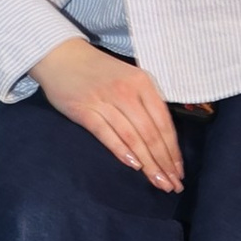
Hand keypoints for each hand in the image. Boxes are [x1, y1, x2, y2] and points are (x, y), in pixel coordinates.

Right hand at [33, 36, 182, 190]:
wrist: (61, 55)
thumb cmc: (99, 71)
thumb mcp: (130, 78)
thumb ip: (146, 103)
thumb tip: (163, 139)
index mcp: (144, 83)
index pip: (164, 123)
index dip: (173, 150)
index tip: (179, 172)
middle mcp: (128, 92)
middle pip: (151, 133)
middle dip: (164, 162)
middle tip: (172, 186)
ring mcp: (106, 101)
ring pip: (133, 137)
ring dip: (148, 163)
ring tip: (158, 182)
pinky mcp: (85, 110)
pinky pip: (107, 133)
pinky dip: (121, 150)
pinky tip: (134, 165)